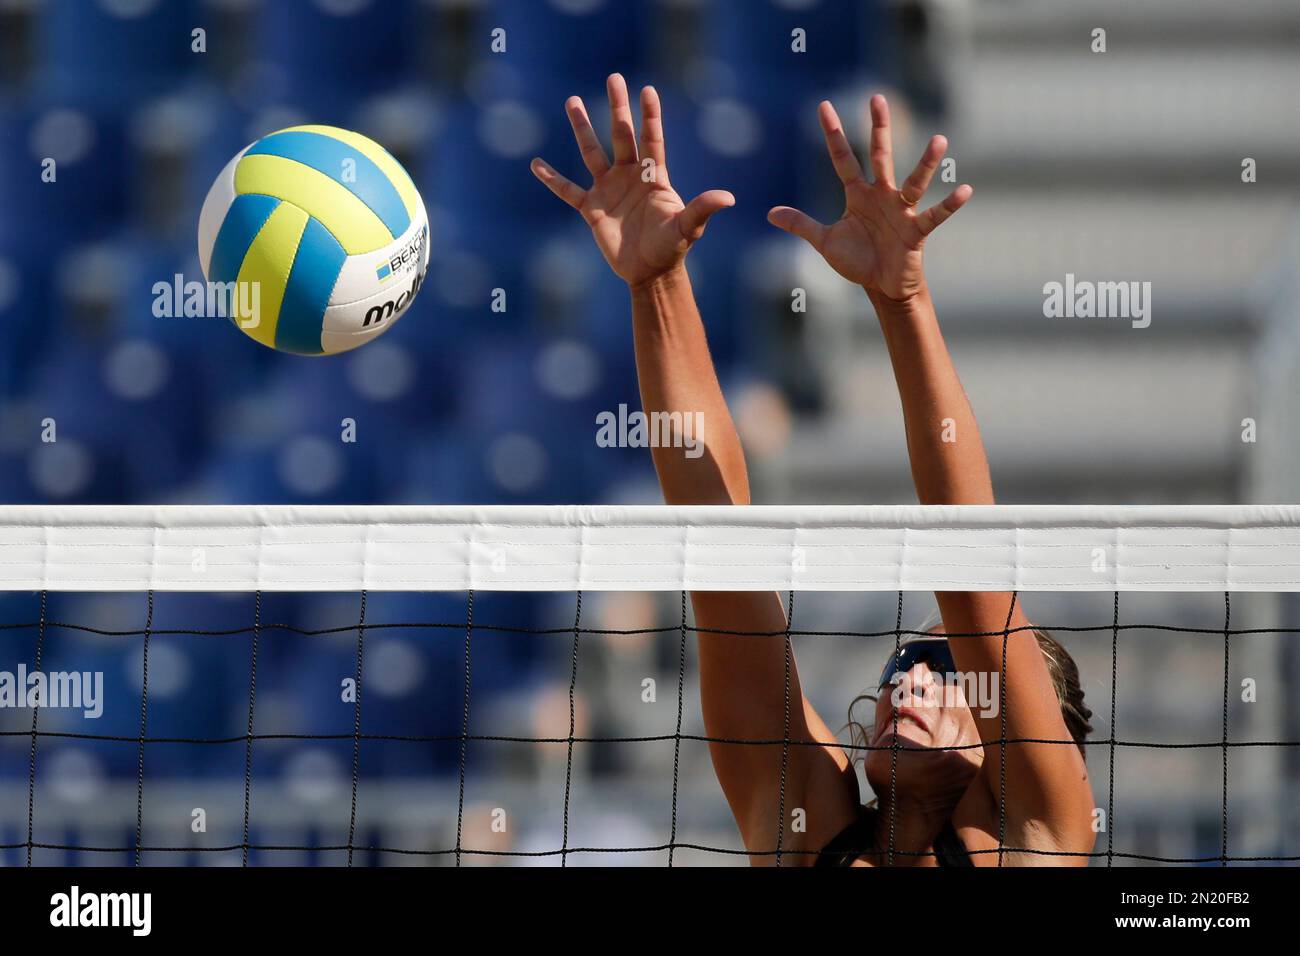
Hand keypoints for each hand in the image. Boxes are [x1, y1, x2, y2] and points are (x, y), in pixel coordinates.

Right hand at [531, 74, 733, 289]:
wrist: (650, 272)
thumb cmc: (672, 248)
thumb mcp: (688, 228)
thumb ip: (702, 209)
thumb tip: (729, 198)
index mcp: (654, 176)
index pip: (651, 139)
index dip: (650, 116)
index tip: (647, 90)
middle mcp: (630, 176)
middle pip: (622, 135)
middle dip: (618, 106)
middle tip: (614, 77)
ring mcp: (609, 190)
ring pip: (592, 152)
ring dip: (582, 127)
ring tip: (572, 101)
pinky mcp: (592, 209)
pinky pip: (567, 191)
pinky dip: (552, 179)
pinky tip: (536, 164)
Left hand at [767, 95, 970, 301]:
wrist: (882, 286)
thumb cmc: (858, 260)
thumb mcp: (825, 242)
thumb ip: (801, 225)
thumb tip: (770, 213)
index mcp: (858, 194)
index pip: (842, 158)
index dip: (833, 134)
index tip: (823, 106)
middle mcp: (882, 195)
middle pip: (880, 156)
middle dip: (879, 129)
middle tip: (877, 98)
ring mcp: (901, 210)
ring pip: (914, 181)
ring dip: (927, 163)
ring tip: (939, 140)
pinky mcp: (917, 231)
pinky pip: (934, 215)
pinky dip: (950, 205)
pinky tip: (965, 190)